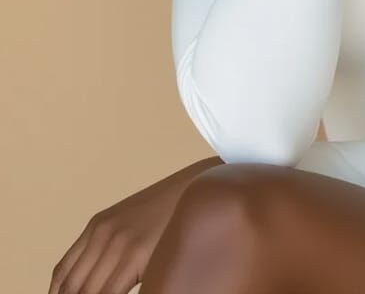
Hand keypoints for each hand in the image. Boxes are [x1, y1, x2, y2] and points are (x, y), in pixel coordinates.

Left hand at [48, 159, 214, 293]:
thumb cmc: (170, 210)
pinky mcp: (137, 253)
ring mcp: (120, 243)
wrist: (199, 186)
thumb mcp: (132, 224)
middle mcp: (103, 233)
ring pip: (89, 293)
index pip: (62, 275)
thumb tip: (98, 283)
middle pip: (73, 288)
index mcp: (97, 226)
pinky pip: (110, 293)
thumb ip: (112, 247)